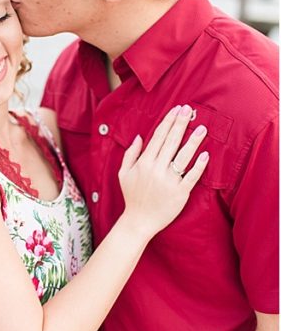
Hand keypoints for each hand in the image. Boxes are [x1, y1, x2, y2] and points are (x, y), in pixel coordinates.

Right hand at [117, 104, 208, 238]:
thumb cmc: (132, 196)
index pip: (158, 137)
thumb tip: (139, 136)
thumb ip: (130, 154)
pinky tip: (206, 154)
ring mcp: (169, 181)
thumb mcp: (123, 173)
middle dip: (181, 124)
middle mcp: (156, 169)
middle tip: (189, 110)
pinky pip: (191, 176)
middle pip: (171, 142)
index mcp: (143, 163)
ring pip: (183, 157)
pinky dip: (199, 165)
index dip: (168, 122)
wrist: (139, 221)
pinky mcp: (180, 192)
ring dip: (193, 141)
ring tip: (202, 128)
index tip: (176, 110)